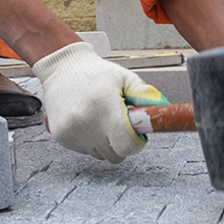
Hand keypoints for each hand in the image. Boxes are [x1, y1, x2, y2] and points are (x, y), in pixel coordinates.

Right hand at [32, 41, 168, 162]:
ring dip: (104, 143)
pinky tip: (84, 120)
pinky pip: (84, 150)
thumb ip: (144, 94)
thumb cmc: (95, 72)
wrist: (61, 68)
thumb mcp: (124, 77)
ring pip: (99, 154)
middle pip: (115, 155)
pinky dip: (88, 140)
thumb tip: (162, 108)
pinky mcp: (61, 136)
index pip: (128, 145)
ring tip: (99, 119)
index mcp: (105, 108)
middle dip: (121, 143)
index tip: (135, 132)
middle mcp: (87, 123)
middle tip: (117, 124)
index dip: (136, 142)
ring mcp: (72, 132)